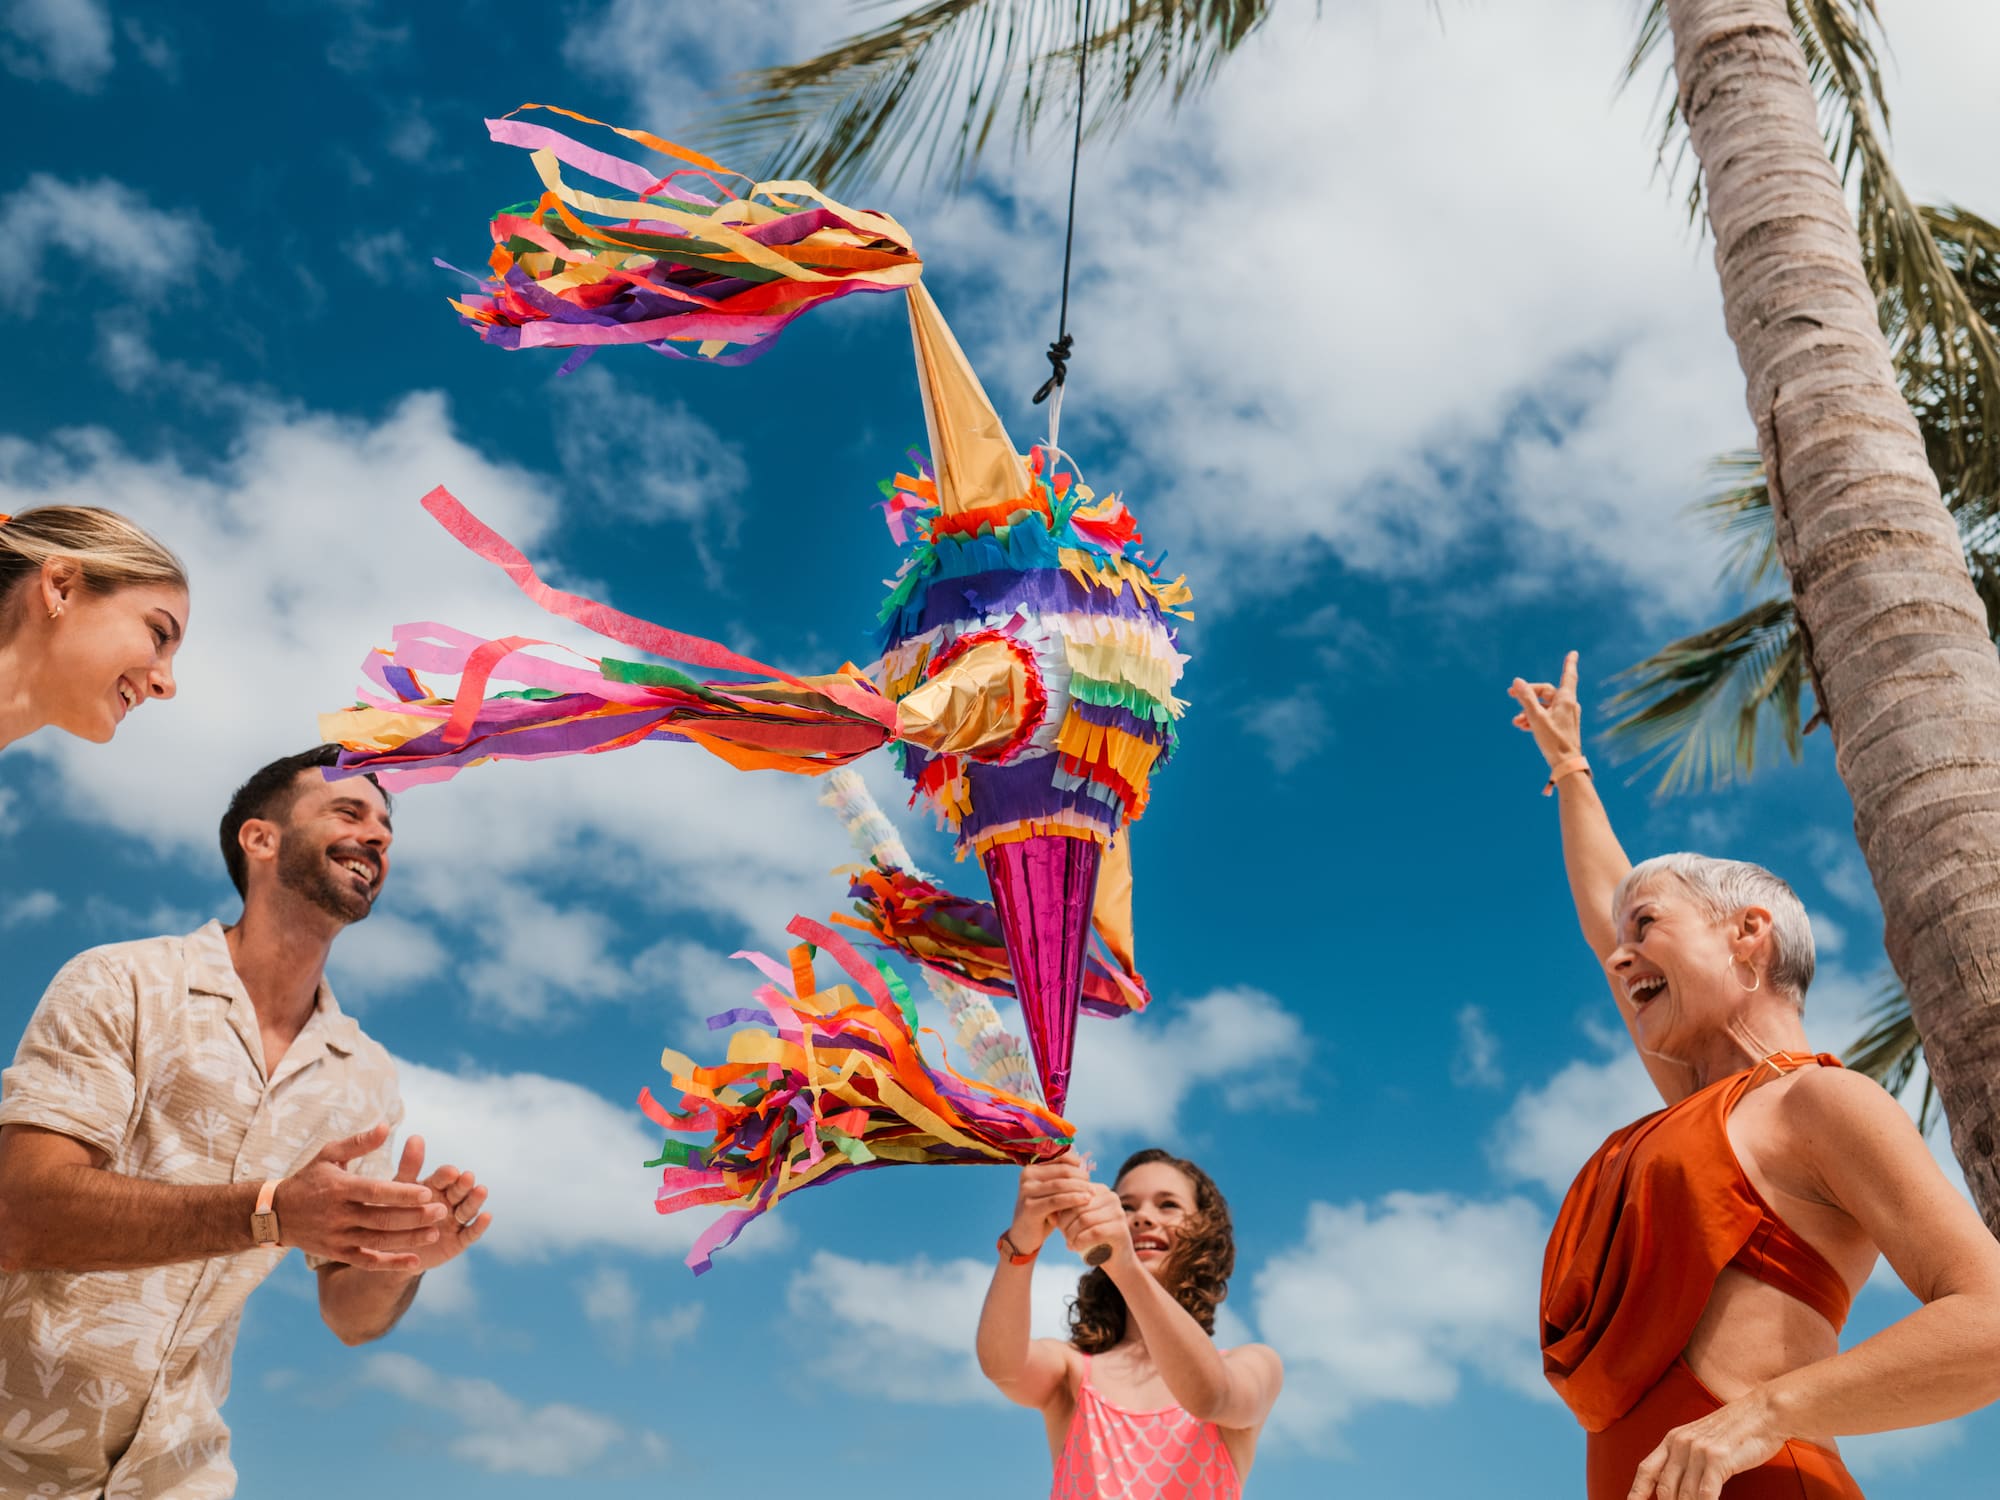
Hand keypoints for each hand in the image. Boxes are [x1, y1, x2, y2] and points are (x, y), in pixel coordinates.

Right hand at [274, 1124, 445, 1270]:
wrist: (275, 1213)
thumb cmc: (309, 1178)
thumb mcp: (328, 1155)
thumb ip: (359, 1142)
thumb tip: (387, 1126)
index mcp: (340, 1188)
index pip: (375, 1191)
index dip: (401, 1193)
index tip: (427, 1191)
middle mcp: (338, 1215)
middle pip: (381, 1218)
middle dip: (414, 1216)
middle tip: (442, 1211)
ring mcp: (337, 1237)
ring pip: (378, 1240)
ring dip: (408, 1239)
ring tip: (435, 1233)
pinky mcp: (337, 1253)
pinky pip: (367, 1261)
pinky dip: (390, 1263)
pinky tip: (415, 1262)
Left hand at [394, 1134, 491, 1271]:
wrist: (391, 1252)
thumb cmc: (394, 1215)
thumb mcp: (399, 1191)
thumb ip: (409, 1166)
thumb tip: (416, 1136)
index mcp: (434, 1187)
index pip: (443, 1177)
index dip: (447, 1175)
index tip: (450, 1171)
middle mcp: (449, 1201)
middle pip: (459, 1191)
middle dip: (463, 1185)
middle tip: (466, 1178)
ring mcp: (455, 1221)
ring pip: (468, 1209)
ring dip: (475, 1200)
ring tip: (481, 1191)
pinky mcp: (459, 1241)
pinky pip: (471, 1233)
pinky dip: (479, 1225)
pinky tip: (486, 1216)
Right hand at [1008, 1158, 1093, 1255]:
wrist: (1024, 1236)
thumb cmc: (1043, 1212)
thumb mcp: (1052, 1193)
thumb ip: (1063, 1180)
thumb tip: (1085, 1166)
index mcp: (1033, 1167)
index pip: (1061, 1158)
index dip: (1077, 1166)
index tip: (1088, 1176)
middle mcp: (1027, 1175)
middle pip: (1063, 1171)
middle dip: (1081, 1178)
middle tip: (1093, 1188)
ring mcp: (1026, 1190)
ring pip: (1060, 1185)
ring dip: (1080, 1188)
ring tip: (1092, 1194)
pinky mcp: (1029, 1206)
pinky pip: (1056, 1200)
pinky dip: (1073, 1199)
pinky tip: (1085, 1201)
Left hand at [1060, 1182, 1135, 1271]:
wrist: (1117, 1260)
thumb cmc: (1094, 1239)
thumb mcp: (1078, 1223)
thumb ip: (1064, 1214)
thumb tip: (1049, 1212)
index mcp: (1100, 1190)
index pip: (1074, 1193)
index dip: (1061, 1208)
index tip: (1057, 1223)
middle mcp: (1111, 1197)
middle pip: (1078, 1206)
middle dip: (1065, 1223)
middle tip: (1064, 1236)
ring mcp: (1118, 1212)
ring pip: (1084, 1220)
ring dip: (1071, 1234)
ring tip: (1069, 1242)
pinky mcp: (1120, 1229)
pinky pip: (1094, 1232)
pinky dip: (1080, 1241)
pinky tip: (1075, 1247)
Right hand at [1509, 650, 1583, 768]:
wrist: (1566, 764)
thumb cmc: (1553, 740)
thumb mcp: (1536, 718)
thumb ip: (1526, 698)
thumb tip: (1517, 681)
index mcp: (1566, 699)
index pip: (1568, 675)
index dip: (1569, 663)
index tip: (1573, 652)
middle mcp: (1568, 705)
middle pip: (1546, 692)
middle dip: (1528, 694)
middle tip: (1510, 695)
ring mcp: (1566, 715)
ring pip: (1544, 706)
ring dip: (1528, 710)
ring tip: (1516, 721)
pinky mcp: (1562, 726)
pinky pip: (1546, 716)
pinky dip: (1534, 718)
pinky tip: (1522, 726)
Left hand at [1627, 1387, 1787, 1499]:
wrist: (1762, 1412)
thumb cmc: (1735, 1431)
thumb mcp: (1701, 1439)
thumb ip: (1685, 1458)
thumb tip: (1677, 1485)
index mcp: (1673, 1439)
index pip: (1647, 1470)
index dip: (1636, 1491)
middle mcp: (1680, 1443)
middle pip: (1665, 1488)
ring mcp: (1697, 1451)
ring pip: (1685, 1495)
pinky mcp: (1717, 1459)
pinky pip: (1705, 1494)